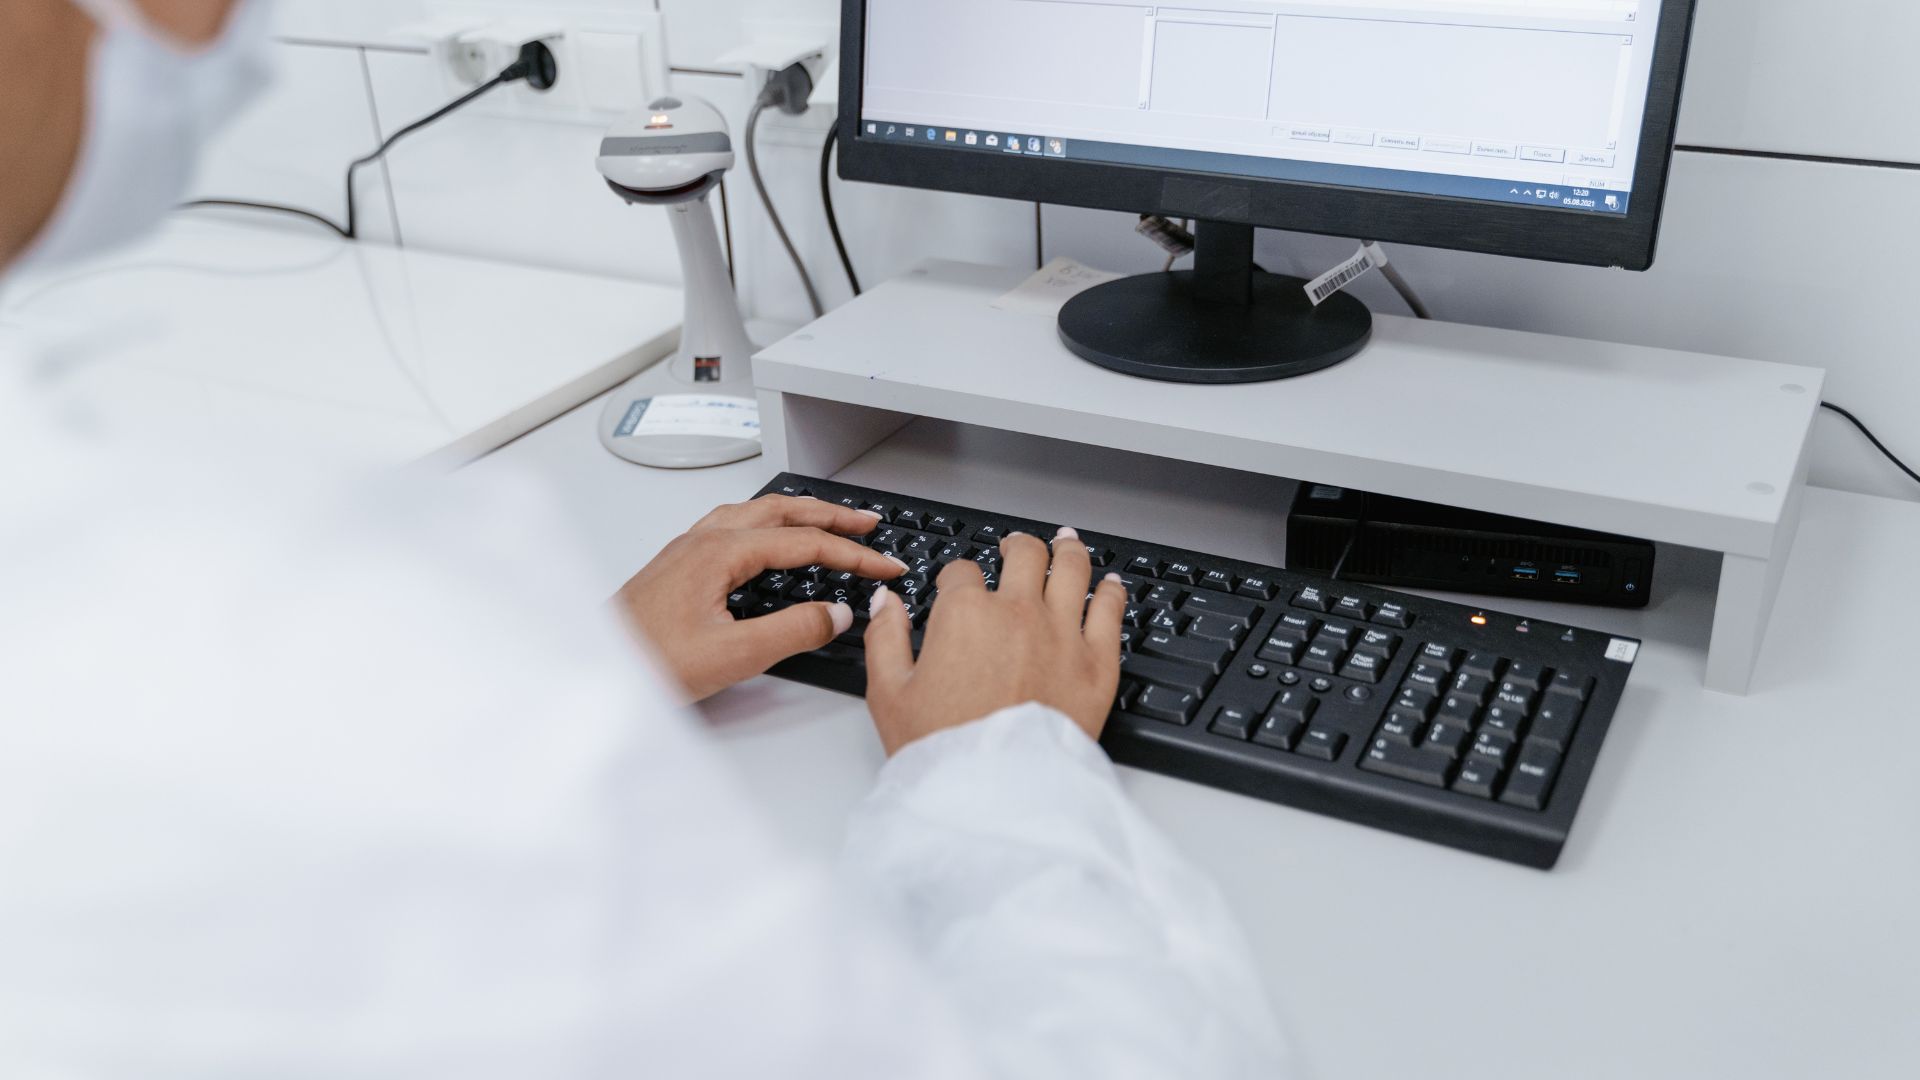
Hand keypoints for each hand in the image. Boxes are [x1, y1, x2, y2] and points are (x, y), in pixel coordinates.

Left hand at [616, 495, 905, 700]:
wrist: (593, 669)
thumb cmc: (645, 661)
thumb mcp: (732, 656)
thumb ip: (791, 631)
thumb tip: (834, 614)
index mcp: (719, 553)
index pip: (804, 542)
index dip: (853, 554)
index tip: (885, 566)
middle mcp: (703, 541)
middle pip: (781, 510)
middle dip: (831, 515)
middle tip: (869, 523)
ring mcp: (687, 550)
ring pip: (755, 513)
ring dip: (798, 513)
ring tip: (828, 522)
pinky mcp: (678, 565)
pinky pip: (733, 525)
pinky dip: (767, 523)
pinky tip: (769, 539)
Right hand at [863, 527, 1125, 754]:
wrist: (995, 795)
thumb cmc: (943, 750)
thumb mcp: (889, 694)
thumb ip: (885, 638)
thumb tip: (886, 602)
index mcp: (965, 614)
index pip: (961, 571)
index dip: (956, 576)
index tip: (957, 586)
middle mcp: (1017, 612)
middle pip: (1024, 554)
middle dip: (1017, 545)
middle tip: (1016, 546)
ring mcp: (1062, 633)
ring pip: (1072, 568)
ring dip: (1067, 549)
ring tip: (1066, 542)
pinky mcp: (1097, 663)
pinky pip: (1110, 610)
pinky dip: (1110, 591)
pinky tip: (1109, 585)